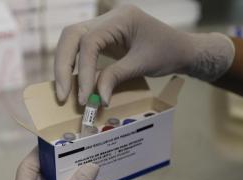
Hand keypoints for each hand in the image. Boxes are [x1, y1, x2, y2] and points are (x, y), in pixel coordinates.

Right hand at [54, 4, 234, 104]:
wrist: (181, 49)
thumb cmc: (168, 52)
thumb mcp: (143, 64)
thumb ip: (116, 77)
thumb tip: (97, 99)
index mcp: (120, 18)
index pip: (90, 42)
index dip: (84, 71)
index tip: (85, 97)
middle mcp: (107, 18)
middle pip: (71, 35)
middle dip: (63, 65)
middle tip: (62, 94)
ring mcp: (104, 26)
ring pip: (71, 40)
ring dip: (64, 66)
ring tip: (64, 93)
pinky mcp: (103, 38)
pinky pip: (81, 49)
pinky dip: (75, 66)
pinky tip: (74, 84)